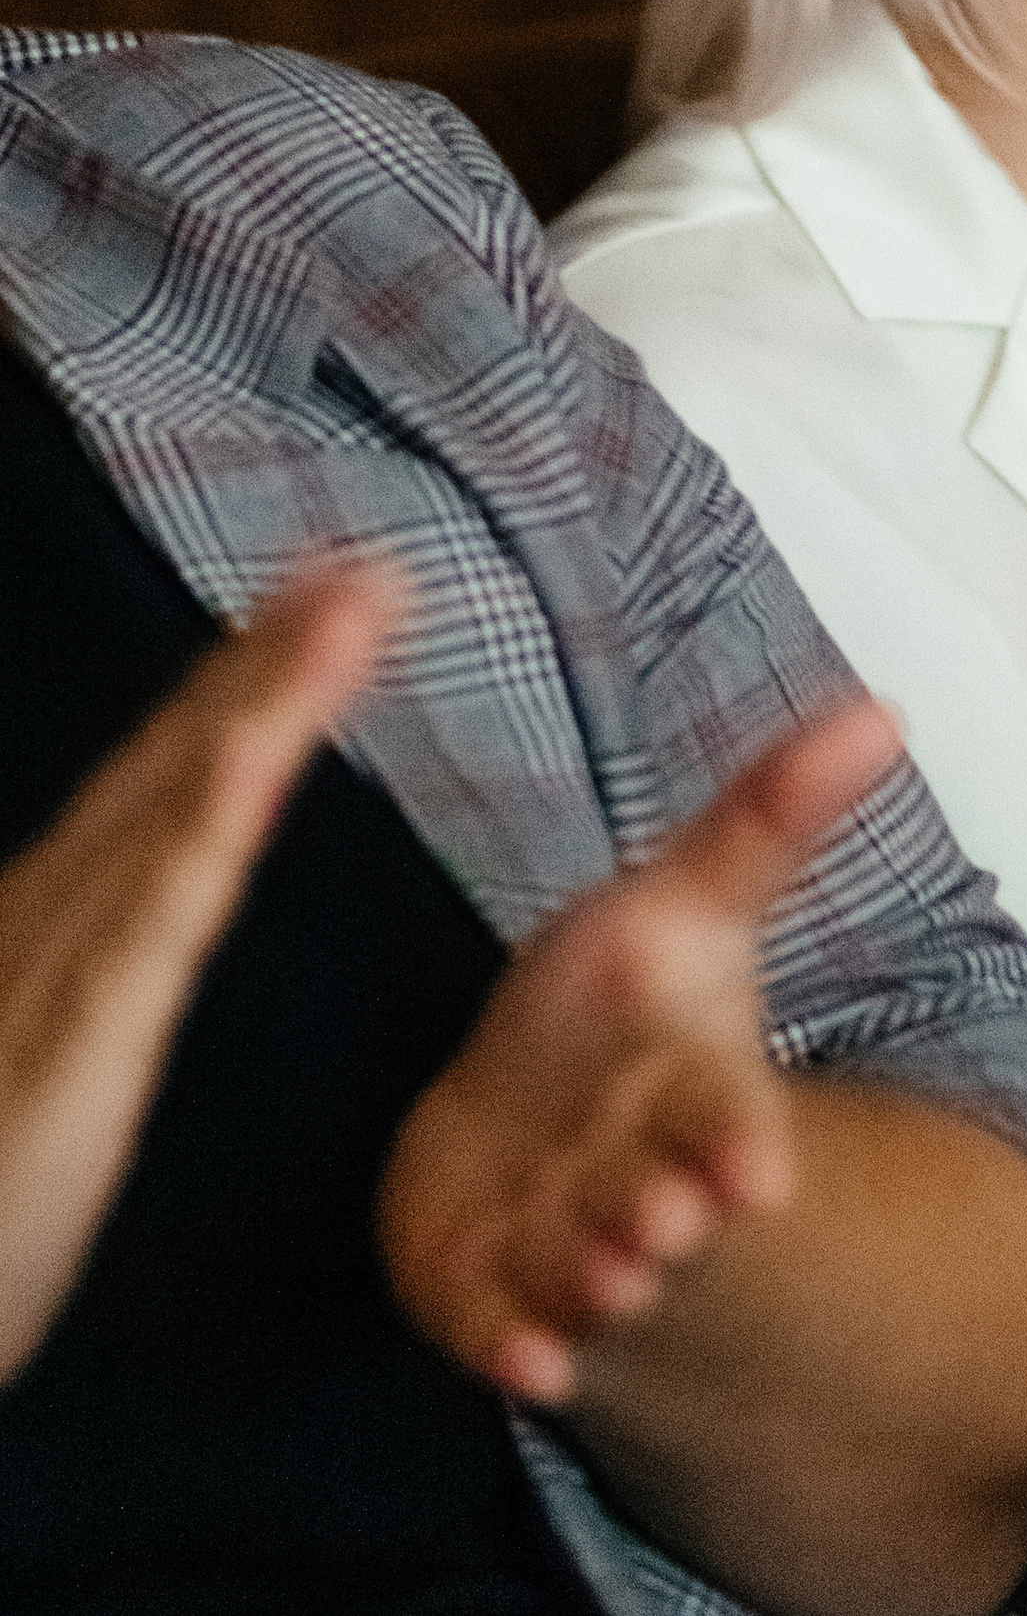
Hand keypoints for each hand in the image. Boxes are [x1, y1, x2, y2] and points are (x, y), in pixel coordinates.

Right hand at [0, 559, 395, 1385]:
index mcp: (52, 932)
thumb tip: (140, 902)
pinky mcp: (66, 1045)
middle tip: (377, 562)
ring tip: (357, 601)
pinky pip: (151, 918)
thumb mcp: (28, 1078)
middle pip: (177, 765)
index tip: (331, 593)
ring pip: (178, 807)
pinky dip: (208, 820)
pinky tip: (263, 749)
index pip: (165, 786)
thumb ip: (78, 988)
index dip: (249, 683)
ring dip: (268, 695)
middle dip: (273, 656)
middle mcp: (47, 920)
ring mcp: (50, 967)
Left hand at [378, 693, 903, 1405]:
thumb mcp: (687, 898)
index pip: (727, 1117)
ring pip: (580, 1267)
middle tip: (663, 1221)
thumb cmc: (614, 1008)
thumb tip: (883, 710)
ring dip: (592, 1274)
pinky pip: (499, 1330)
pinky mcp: (483, 1295)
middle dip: (662, 1212)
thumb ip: (773, 815)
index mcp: (693, 1091)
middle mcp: (638, 1178)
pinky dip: (513, 1347)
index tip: (756, 1174)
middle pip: (658, 1201)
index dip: (738, 1142)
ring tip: (598, 1269)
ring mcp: (561, 1243)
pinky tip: (527, 1365)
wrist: (522, 1120)